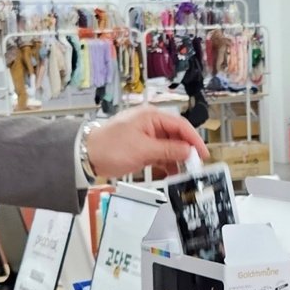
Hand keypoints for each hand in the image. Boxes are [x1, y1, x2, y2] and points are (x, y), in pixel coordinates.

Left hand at [86, 105, 209, 178]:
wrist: (86, 155)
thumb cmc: (110, 147)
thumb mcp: (143, 149)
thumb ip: (168, 150)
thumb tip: (188, 151)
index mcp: (151, 116)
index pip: (180, 125)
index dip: (194, 139)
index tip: (202, 153)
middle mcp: (150, 124)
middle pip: (176, 136)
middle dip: (186, 150)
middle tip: (195, 165)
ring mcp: (146, 136)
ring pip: (169, 146)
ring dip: (177, 158)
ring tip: (184, 172)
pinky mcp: (142, 148)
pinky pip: (160, 154)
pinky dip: (166, 163)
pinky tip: (172, 172)